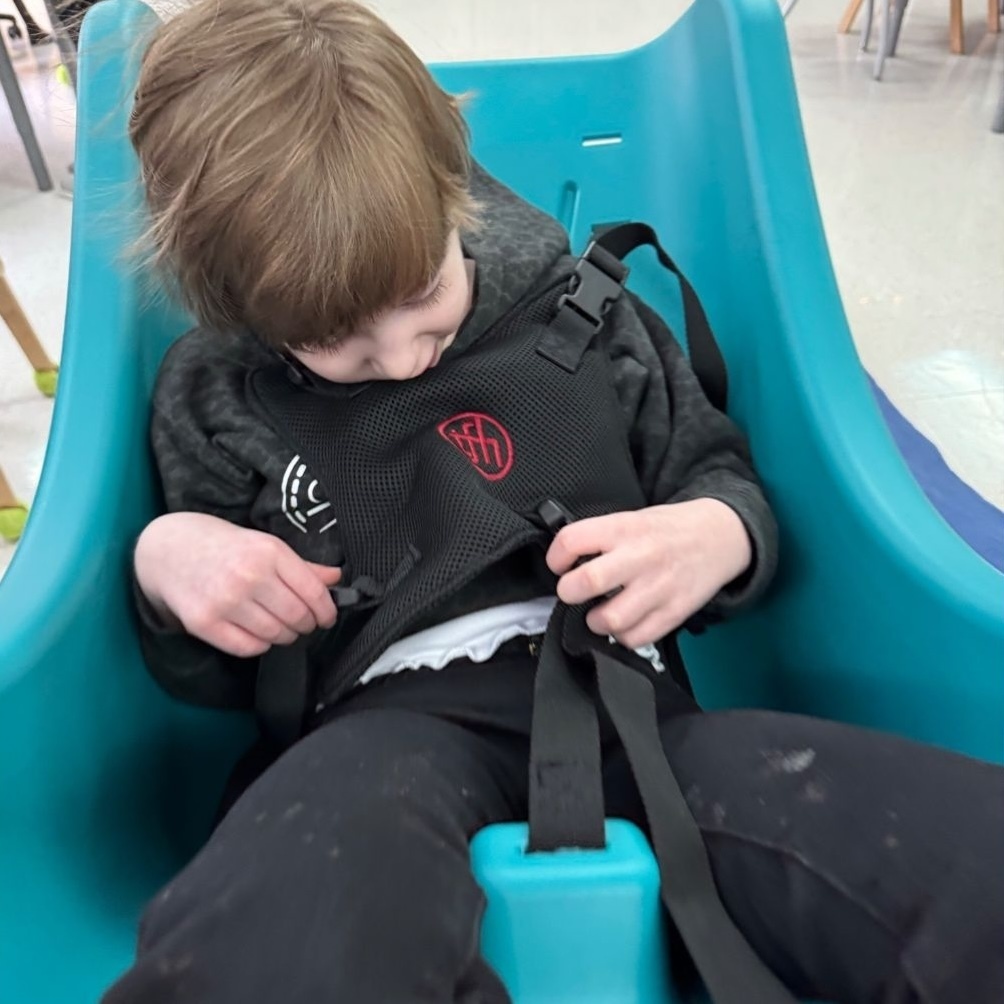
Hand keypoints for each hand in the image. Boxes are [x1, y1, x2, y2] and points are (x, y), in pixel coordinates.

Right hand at [135, 512, 340, 657]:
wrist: (168, 548)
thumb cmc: (223, 544)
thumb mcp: (264, 544)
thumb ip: (301, 565)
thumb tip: (335, 578)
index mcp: (270, 552)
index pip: (313, 592)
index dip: (326, 611)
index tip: (327, 617)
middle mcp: (249, 576)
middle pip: (297, 617)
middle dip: (306, 625)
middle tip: (303, 623)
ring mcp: (226, 601)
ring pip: (276, 635)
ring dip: (285, 636)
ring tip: (280, 626)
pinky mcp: (205, 622)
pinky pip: (248, 648)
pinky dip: (260, 644)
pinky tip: (257, 632)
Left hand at [545, 499, 751, 648]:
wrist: (720, 535)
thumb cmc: (668, 529)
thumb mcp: (632, 518)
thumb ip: (600, 538)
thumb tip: (565, 563)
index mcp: (624, 528)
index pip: (572, 541)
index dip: (556, 557)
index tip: (560, 566)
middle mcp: (641, 557)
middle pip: (587, 581)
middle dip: (569, 592)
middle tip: (573, 592)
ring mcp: (659, 587)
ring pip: (610, 619)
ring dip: (595, 621)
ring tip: (598, 613)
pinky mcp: (675, 612)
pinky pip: (636, 638)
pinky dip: (623, 636)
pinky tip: (624, 623)